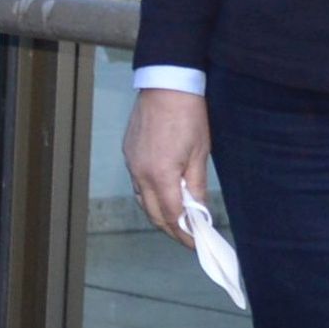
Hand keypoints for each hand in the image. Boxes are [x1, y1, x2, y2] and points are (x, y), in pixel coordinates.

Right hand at [124, 85, 214, 243]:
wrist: (166, 83)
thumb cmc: (188, 115)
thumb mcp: (199, 153)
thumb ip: (196, 186)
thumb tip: (198, 212)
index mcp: (160, 175)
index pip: (172, 216)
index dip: (185, 233)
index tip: (197, 244)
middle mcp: (140, 173)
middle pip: (153, 213)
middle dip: (171, 229)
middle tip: (189, 237)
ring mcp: (131, 163)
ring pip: (142, 200)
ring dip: (159, 213)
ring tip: (178, 218)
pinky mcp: (129, 153)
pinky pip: (137, 183)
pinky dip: (150, 194)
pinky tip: (164, 193)